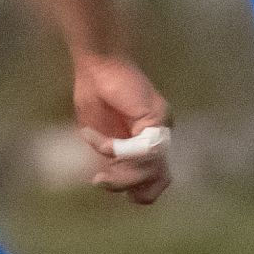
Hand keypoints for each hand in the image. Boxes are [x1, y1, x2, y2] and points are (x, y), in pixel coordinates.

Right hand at [72, 53, 171, 205]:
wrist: (97, 63)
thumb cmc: (95, 93)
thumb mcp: (99, 134)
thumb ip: (111, 156)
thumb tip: (109, 179)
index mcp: (148, 142)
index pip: (157, 179)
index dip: (135, 190)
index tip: (103, 180)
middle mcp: (160, 137)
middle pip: (159, 181)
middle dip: (128, 186)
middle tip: (101, 180)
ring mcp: (162, 128)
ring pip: (150, 169)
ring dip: (120, 175)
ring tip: (97, 170)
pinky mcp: (157, 118)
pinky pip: (139, 149)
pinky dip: (109, 147)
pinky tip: (91, 136)